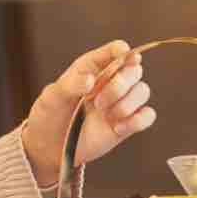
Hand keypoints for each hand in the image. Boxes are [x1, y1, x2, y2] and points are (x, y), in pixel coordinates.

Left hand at [22, 41, 156, 186]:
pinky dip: (138, 120)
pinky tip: (118, 127)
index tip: (124, 54)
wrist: (49, 146)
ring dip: (128, 103)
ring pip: (143, 91)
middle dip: (121, 83)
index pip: (115, 51)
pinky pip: (147, 115)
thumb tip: (90, 80)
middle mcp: (109, 82)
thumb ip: (70, 85)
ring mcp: (119, 103)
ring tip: (106, 115)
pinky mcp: (126, 123)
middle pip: (134, 70)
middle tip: (99, 101)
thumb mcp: (52, 97)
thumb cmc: (49, 115)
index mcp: (91, 68)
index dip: (122, 50)